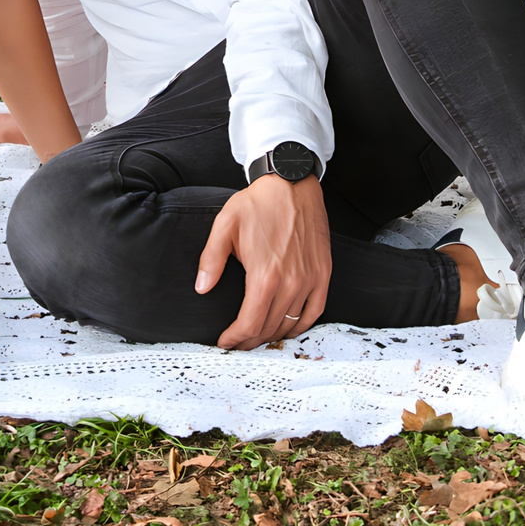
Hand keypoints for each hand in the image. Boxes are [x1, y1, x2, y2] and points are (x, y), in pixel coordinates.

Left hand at [196, 175, 330, 349]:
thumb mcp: (225, 226)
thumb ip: (211, 260)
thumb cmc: (259, 203)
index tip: (226, 342)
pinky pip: (314, 312)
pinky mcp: (323, 274)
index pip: (249, 323)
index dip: (235, 339)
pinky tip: (287, 328)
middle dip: (249, 341)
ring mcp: (310, 280)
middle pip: (268, 328)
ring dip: (272, 336)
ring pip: (290, 324)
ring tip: (257, 337)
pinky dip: (300, 326)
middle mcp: (290, 283)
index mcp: (265, 275)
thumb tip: (202, 288)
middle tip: (237, 343)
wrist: (292, 183)